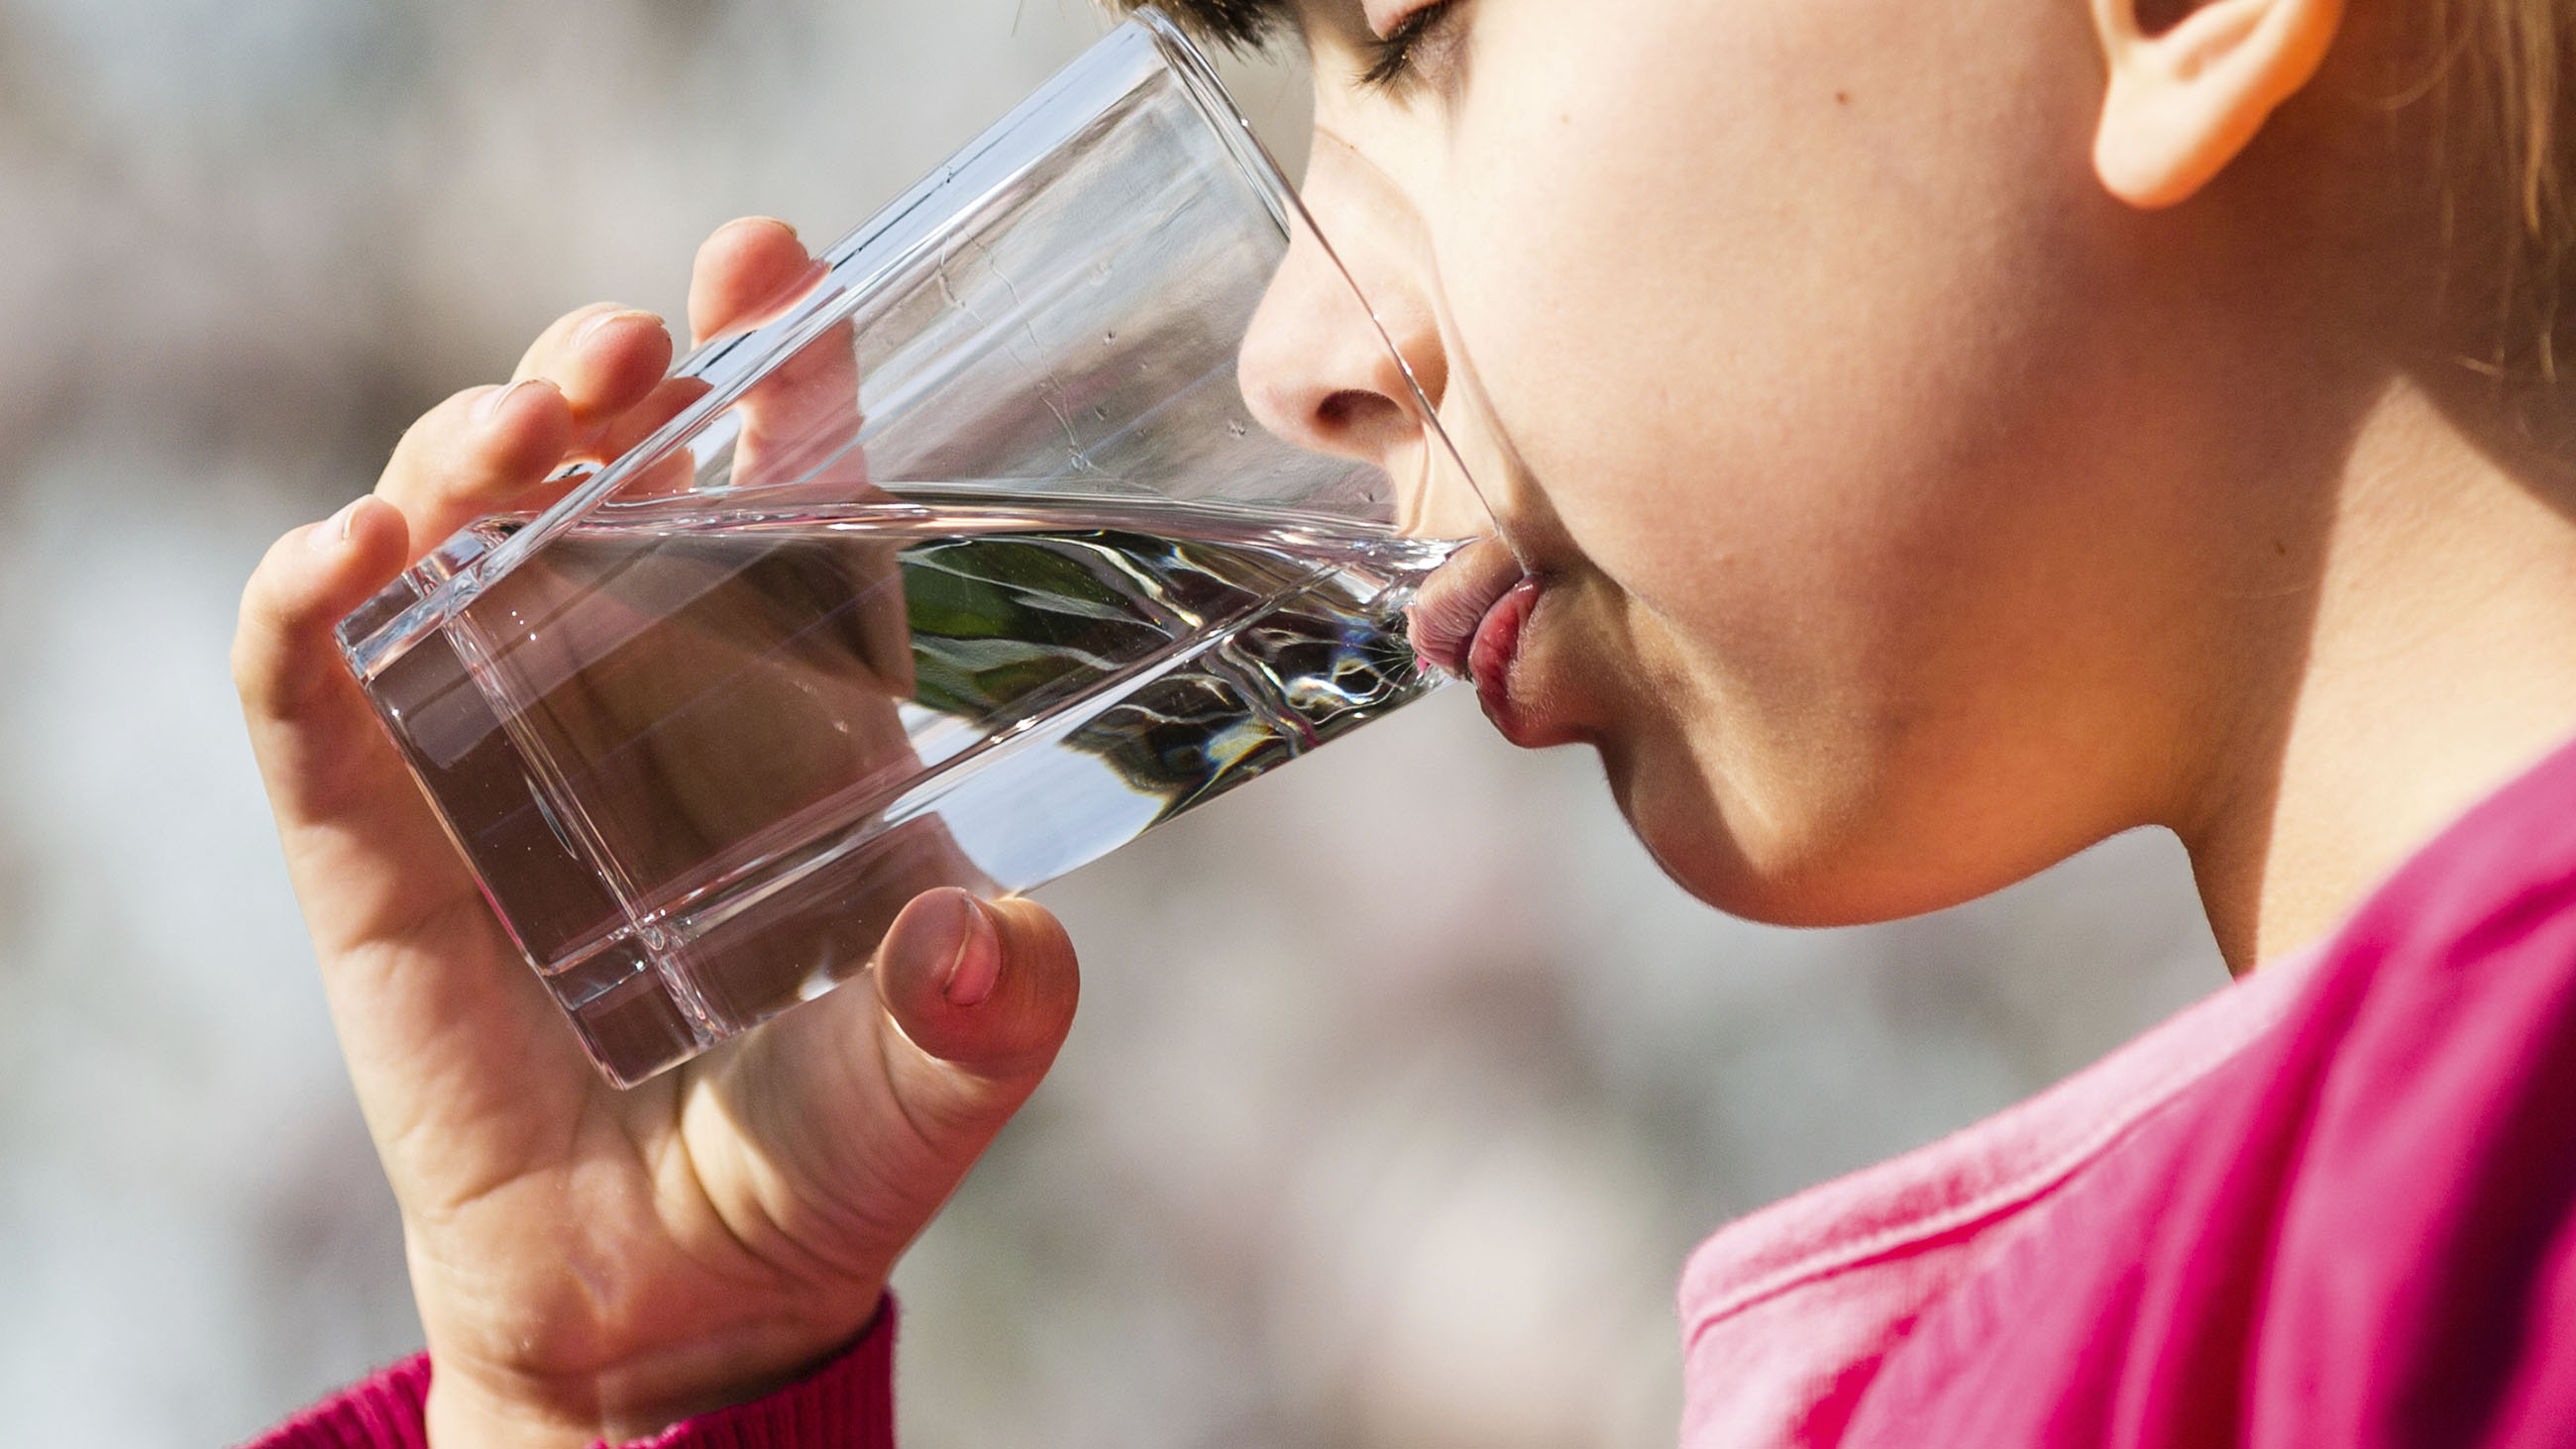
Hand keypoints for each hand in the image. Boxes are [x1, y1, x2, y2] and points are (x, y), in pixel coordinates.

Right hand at [233, 217, 1080, 1447]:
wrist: (671, 1303)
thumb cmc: (818, 1158)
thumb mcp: (933, 1080)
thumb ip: (986, 1018)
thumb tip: (1000, 948)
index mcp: (798, 709)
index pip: (791, 500)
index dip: (786, 375)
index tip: (777, 259)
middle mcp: (643, 698)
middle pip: (608, 475)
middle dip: (606, 377)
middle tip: (634, 344)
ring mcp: (495, 753)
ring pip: (456, 537)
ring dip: (468, 455)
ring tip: (519, 430)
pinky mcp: (374, 839)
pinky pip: (311, 693)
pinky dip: (310, 610)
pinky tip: (350, 556)